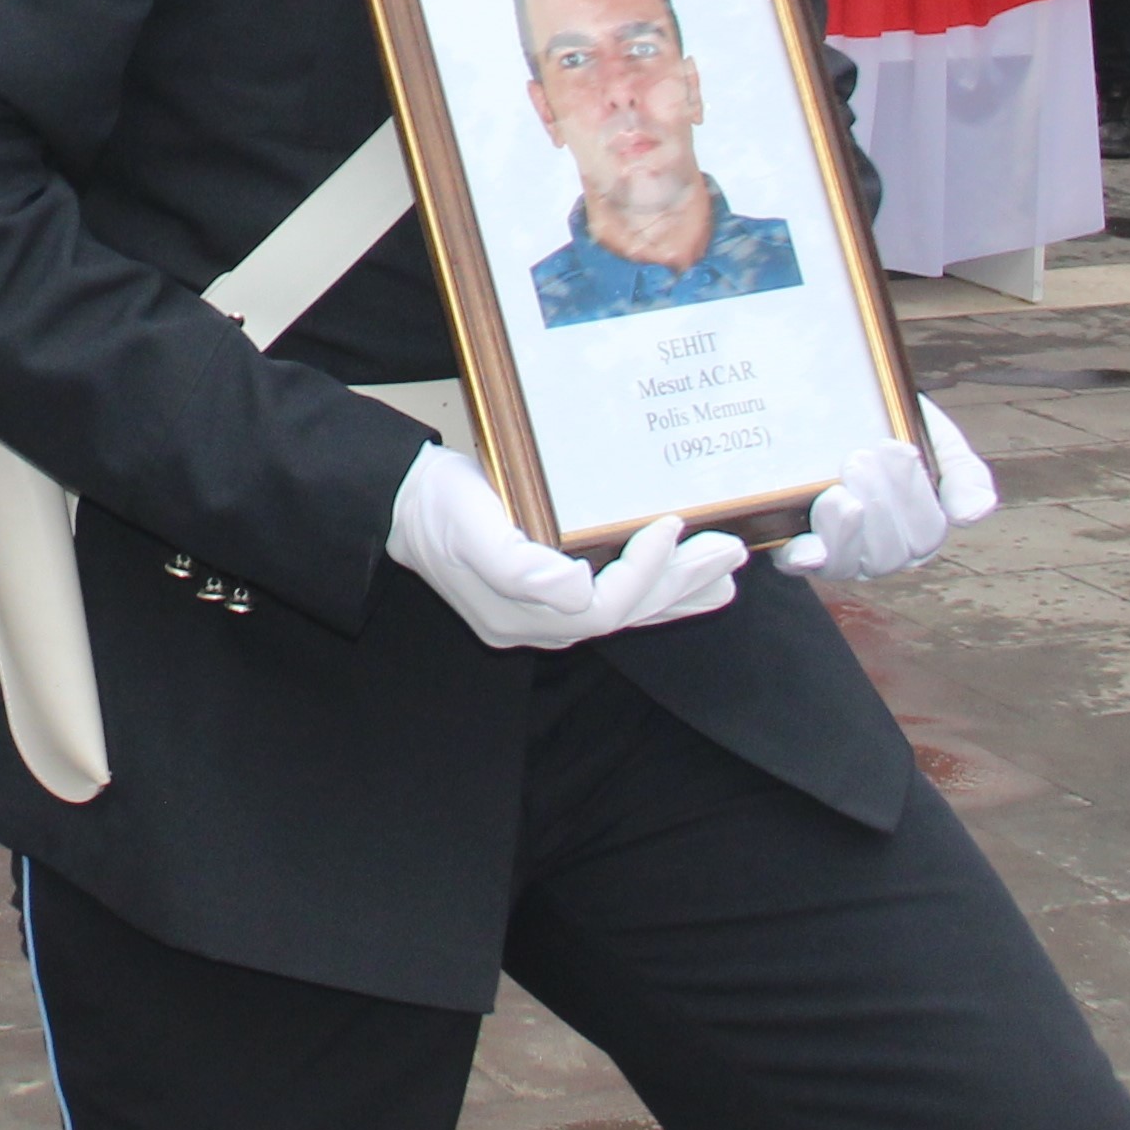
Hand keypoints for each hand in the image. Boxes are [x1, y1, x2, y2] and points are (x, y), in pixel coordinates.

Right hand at [386, 446, 747, 649]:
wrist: (401, 506)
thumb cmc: (436, 509)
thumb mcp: (470, 529)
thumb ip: (518, 566)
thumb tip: (573, 587)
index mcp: (525, 614)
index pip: (605, 606)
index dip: (644, 573)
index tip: (668, 525)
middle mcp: (544, 624)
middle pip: (628, 611)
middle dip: (681, 583)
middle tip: (729, 550)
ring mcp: (549, 612)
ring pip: (629, 608)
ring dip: (680, 590)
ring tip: (726, 572)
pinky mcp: (553, 590)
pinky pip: (616, 596)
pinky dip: (658, 589)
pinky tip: (687, 582)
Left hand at [781, 405, 996, 581]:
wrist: (836, 402)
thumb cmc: (893, 424)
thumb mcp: (937, 440)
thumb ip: (962, 474)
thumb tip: (976, 513)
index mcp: (918, 529)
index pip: (925, 532)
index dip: (912, 495)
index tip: (896, 447)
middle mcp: (880, 551)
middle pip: (889, 555)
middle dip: (878, 507)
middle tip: (858, 460)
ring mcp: (838, 552)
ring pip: (847, 564)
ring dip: (844, 531)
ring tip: (836, 493)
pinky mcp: (796, 546)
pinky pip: (800, 564)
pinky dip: (803, 558)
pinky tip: (806, 548)